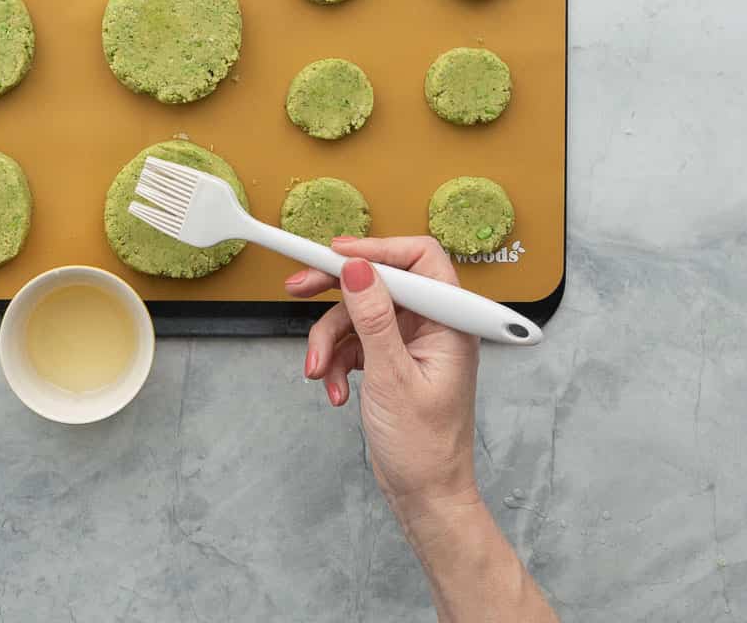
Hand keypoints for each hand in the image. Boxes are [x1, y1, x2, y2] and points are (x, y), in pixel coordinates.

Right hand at [286, 235, 479, 519]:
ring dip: (330, 341)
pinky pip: (354, 341)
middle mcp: (432, 325)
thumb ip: (374, 318)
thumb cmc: (425, 448)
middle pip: (379, 282)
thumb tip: (358, 270)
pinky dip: (338, 361)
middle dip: (337, 290)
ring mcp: (410, 341)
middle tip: (298, 287)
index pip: (417, 259)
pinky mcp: (391, 357)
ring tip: (319, 371)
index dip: (376, 249)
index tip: (336, 254)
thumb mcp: (392, 377)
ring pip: (358, 315)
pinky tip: (335, 389)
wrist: (425, 497)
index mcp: (449, 322)